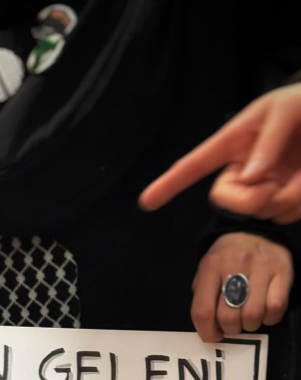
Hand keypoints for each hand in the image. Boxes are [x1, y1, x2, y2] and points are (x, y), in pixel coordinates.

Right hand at [139, 84, 300, 221]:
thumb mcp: (286, 110)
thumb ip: (268, 140)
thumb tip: (249, 177)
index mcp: (233, 143)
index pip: (194, 165)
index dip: (169, 183)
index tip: (146, 201)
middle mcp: (242, 171)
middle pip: (226, 202)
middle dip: (250, 202)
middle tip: (275, 187)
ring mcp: (262, 188)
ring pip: (262, 212)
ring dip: (288, 198)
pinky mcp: (284, 202)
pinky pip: (286, 216)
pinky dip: (300, 204)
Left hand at [191, 233, 292, 341]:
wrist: (255, 229)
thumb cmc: (226, 256)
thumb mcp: (206, 269)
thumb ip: (202, 294)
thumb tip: (206, 326)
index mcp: (211, 266)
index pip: (203, 310)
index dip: (206, 331)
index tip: (212, 336)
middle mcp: (236, 265)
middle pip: (228, 317)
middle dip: (229, 330)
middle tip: (231, 326)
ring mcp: (261, 268)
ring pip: (253, 315)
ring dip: (249, 325)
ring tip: (247, 319)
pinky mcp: (283, 271)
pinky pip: (276, 307)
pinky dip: (269, 318)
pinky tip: (264, 313)